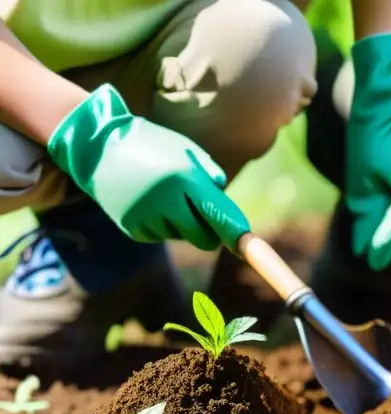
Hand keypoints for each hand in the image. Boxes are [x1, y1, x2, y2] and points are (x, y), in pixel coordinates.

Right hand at [46, 84, 248, 250]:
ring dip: (180, 223)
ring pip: (180, 236)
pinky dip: (159, 224)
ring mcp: (147, 217)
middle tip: (203, 215)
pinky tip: (146, 202)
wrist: (97, 146)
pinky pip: (159, 235)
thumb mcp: (185, 150)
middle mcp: (166, 201)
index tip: (246, 245)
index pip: (218, 216)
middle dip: (209, 232)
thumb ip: (211, 177)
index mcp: (184, 178)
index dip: (234, 233)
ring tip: (162, 195)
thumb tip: (227, 211)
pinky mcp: (132, 228)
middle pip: (203, 238)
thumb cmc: (151, 145)